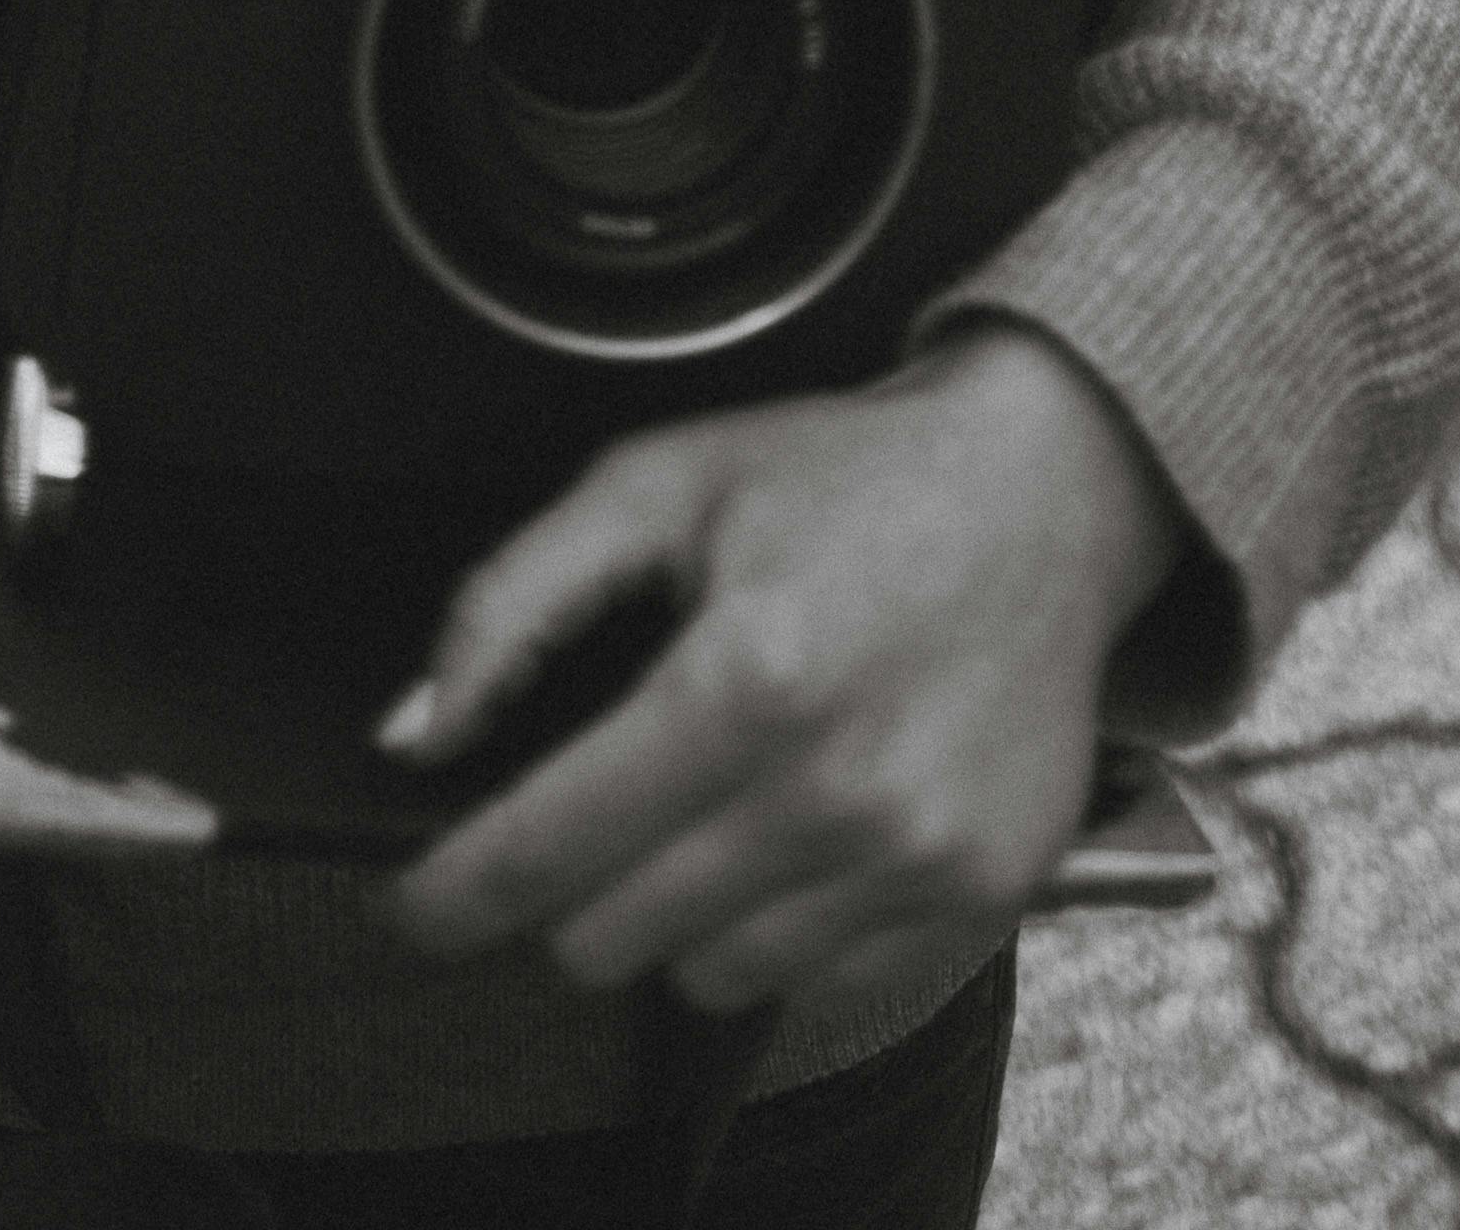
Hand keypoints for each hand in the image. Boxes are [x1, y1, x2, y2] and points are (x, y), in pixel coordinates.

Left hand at [383, 332, 1189, 1021]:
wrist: (1044, 490)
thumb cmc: (847, 479)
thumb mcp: (658, 485)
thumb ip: (512, 603)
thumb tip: (418, 732)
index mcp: (745, 674)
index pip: (550, 846)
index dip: (454, 893)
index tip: (414, 908)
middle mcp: (835, 788)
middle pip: (612, 939)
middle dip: (575, 885)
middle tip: (599, 807)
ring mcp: (916, 856)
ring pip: (712, 978)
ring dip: (684, 911)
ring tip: (721, 801)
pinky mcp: (980, 895)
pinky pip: (824, 980)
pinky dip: (790, 923)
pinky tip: (810, 821)